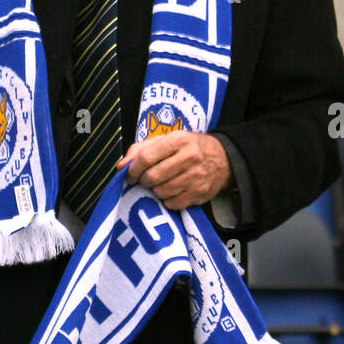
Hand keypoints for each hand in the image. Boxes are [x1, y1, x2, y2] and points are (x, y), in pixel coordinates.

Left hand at [118, 133, 232, 210]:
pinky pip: (172, 203)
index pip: (146, 158)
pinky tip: (173, 191)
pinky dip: (167, 200)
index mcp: (178, 140)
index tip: (129, 175)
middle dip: (144, 181)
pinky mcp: (200, 193)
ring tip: (161, 183)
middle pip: (152, 177)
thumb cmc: (187, 148)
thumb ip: (140, 150)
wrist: (222, 159)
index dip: (133, 169)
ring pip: (161, 192)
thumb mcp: (166, 140)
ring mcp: (196, 177)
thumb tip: (121, 167)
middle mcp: (190, 157)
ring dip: (155, 190)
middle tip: (146, 179)